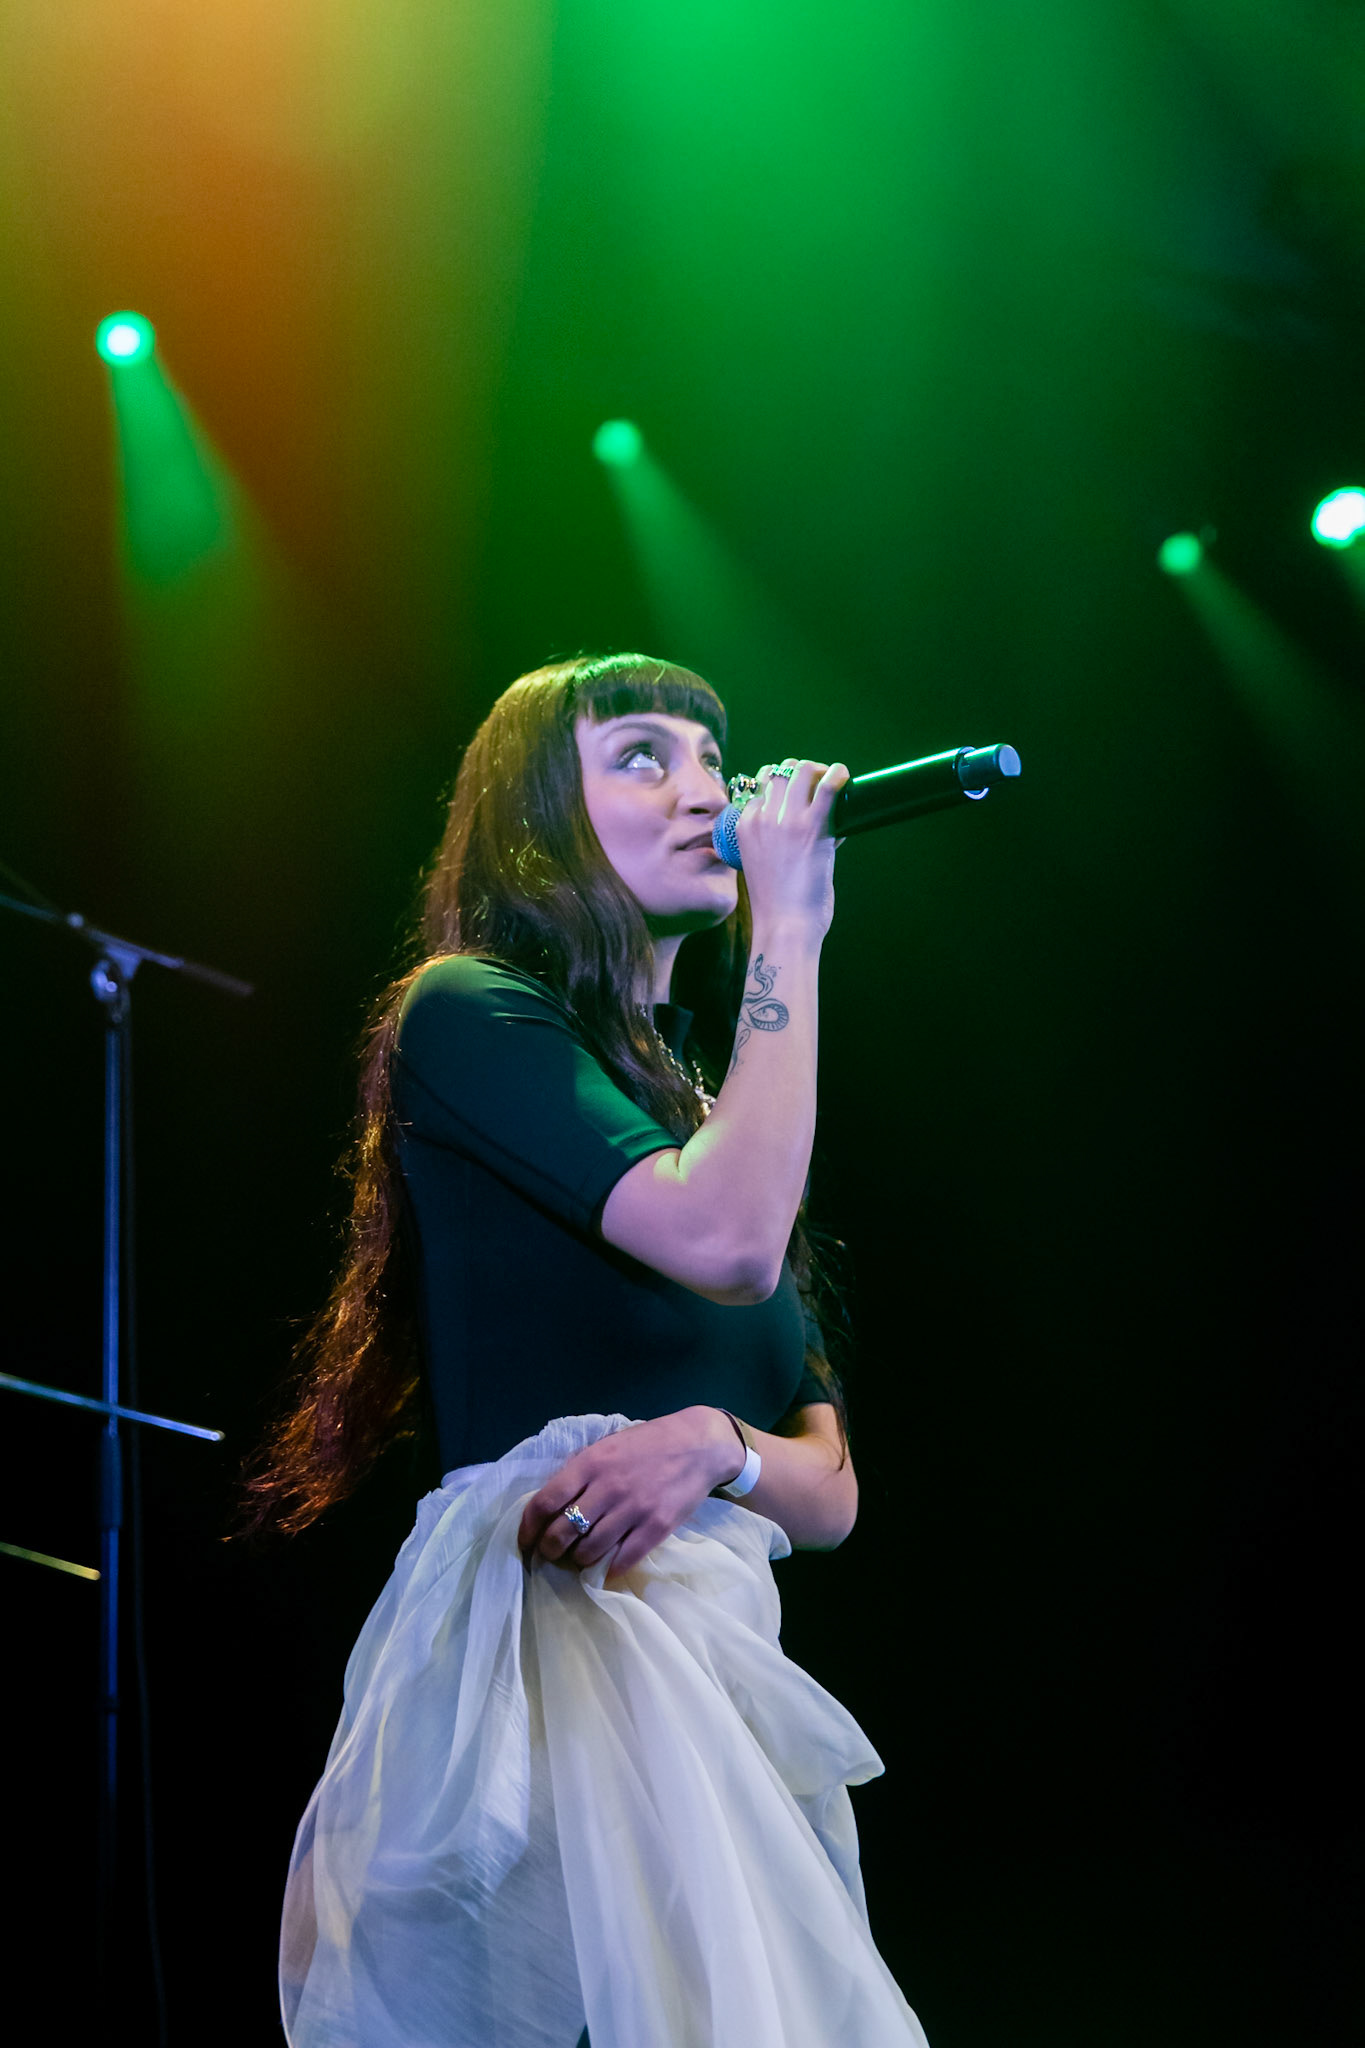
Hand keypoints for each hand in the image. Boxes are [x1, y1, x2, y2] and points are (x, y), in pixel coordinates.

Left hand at [517, 1407, 739, 1579]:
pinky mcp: (656, 1527)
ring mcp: (633, 1510)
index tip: (525, 1540)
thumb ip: (580, 1469)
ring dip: (578, 1560)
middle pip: (563, 1532)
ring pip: (590, 1550)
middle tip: (549, 1555)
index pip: (545, 1501)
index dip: (528, 1527)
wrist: (698, 1445)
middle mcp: (608, 1488)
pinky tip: (607, 1565)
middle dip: (549, 1550)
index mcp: (591, 1463)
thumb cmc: (648, 1443)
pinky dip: (609, 1568)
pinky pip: (623, 1560)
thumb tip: (552, 1500)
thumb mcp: (607, 1445)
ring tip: (578, 1558)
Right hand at [735, 758, 849, 938]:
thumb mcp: (763, 866)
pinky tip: (844, 776)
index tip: (799, 803)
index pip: (761, 789)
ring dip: (818, 770)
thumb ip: (778, 844)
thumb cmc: (778, 905)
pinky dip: (838, 774)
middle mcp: (762, 818)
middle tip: (816, 784)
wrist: (784, 926)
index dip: (782, 791)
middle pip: (778, 773)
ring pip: (800, 770)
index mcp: (744, 827)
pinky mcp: (813, 828)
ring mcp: (787, 821)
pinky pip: (828, 786)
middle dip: (799, 772)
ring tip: (831, 779)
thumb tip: (822, 829)